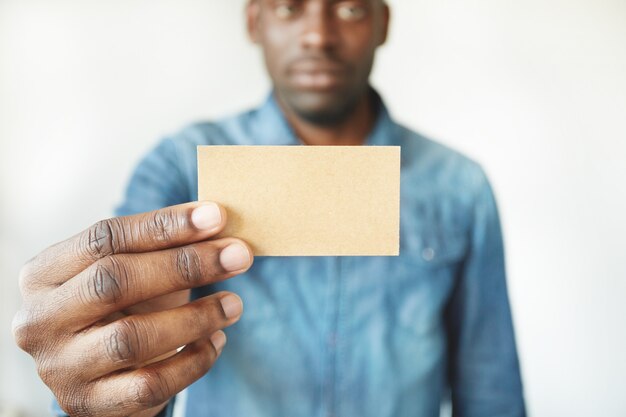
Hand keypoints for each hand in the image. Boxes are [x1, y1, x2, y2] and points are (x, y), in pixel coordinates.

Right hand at [12, 202, 252, 416]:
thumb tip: (218, 221)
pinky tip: (216, 341)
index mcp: (44, 274)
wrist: (102, 372)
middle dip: (185, 265)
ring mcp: (60, 367)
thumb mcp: (132, 271)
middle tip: (238, 256)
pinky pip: (150, 384)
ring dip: (195, 317)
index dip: (165, 225)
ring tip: (233, 304)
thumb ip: (163, 247)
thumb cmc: (122, 307)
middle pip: (114, 282)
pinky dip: (193, 361)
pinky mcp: (88, 404)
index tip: (216, 216)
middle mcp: (41, 319)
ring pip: (132, 338)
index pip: (105, 238)